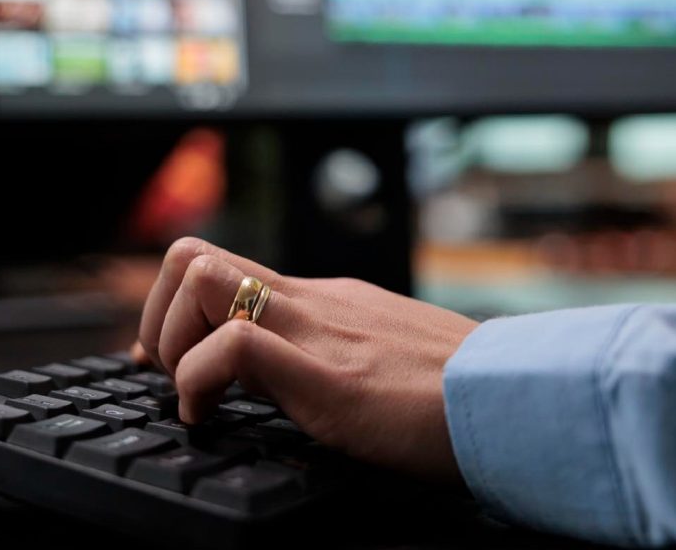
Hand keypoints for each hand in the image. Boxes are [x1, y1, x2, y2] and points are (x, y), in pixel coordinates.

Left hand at [137, 237, 478, 480]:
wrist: (517, 402)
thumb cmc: (456, 391)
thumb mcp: (379, 357)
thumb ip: (329, 352)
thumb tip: (277, 373)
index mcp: (323, 299)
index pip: (223, 265)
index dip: (175, 305)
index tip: (169, 356)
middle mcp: (311, 300)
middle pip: (193, 255)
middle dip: (158, 314)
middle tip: (169, 370)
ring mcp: (317, 330)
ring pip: (201, 279)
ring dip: (174, 340)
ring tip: (196, 396)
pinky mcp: (329, 377)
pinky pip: (237, 347)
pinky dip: (200, 380)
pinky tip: (212, 419)